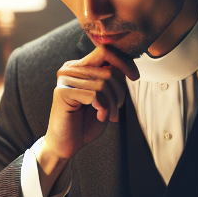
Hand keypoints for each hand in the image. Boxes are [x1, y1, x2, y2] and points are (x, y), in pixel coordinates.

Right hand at [40, 47, 138, 170]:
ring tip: (108, 115)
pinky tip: (100, 116)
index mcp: (79, 66)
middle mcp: (69, 69)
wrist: (66, 145)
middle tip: (116, 109)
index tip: (135, 77)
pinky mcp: (62, 92)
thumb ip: (111, 79)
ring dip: (112, 104)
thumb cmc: (85, 122)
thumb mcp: (104, 97)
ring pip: (103, 84)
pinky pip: (94, 95)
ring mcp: (64, 79)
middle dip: (119, 92)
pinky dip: (104, 108)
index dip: (124, 62)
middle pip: (108, 70)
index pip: (105, 52)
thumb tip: (127, 64)